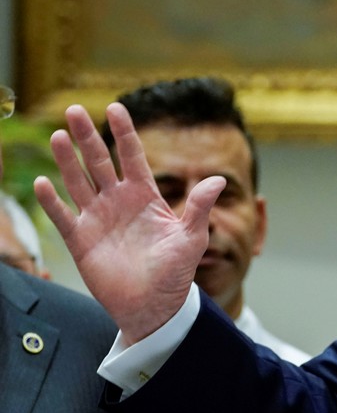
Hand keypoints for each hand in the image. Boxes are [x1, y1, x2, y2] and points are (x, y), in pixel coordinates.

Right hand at [33, 103, 224, 343]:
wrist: (154, 305)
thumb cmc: (176, 272)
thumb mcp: (192, 238)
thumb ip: (200, 207)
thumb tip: (219, 179)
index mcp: (146, 195)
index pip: (132, 156)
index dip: (124, 132)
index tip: (115, 107)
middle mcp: (118, 201)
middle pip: (100, 161)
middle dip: (88, 136)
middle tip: (74, 110)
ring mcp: (98, 218)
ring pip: (79, 182)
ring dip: (68, 160)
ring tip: (59, 136)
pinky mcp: (80, 240)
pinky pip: (63, 216)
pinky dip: (52, 201)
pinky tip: (43, 183)